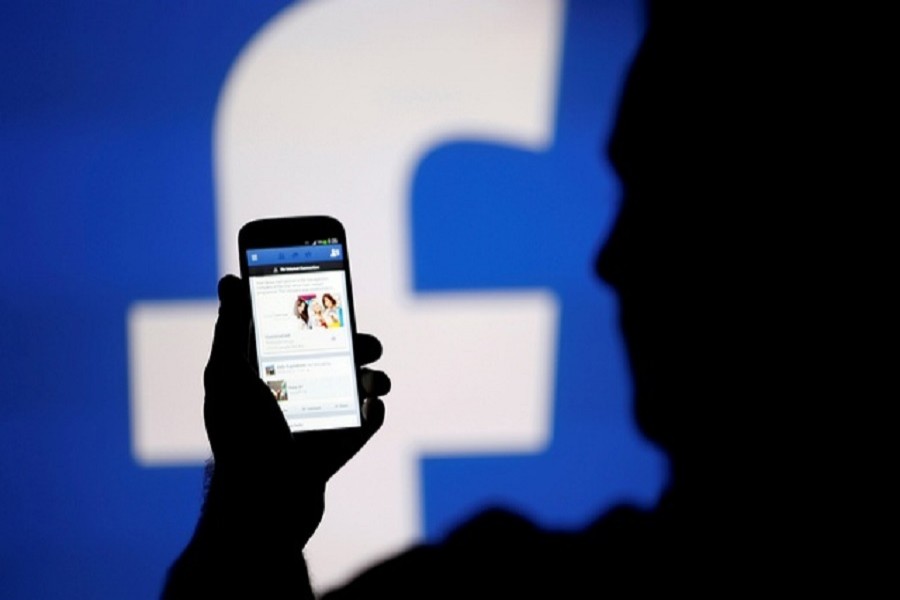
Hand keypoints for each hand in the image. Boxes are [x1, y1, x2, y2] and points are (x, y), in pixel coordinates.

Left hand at [201, 274, 389, 547]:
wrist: (262, 509)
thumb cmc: (239, 440)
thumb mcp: (228, 376)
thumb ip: (231, 328)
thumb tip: (230, 281)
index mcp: (267, 371)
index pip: (295, 329)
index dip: (316, 309)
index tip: (336, 291)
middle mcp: (293, 391)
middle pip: (335, 353)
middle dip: (357, 342)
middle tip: (367, 343)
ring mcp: (318, 418)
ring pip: (357, 385)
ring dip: (372, 376)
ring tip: (371, 381)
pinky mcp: (339, 444)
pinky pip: (367, 420)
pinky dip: (373, 410)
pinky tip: (369, 407)